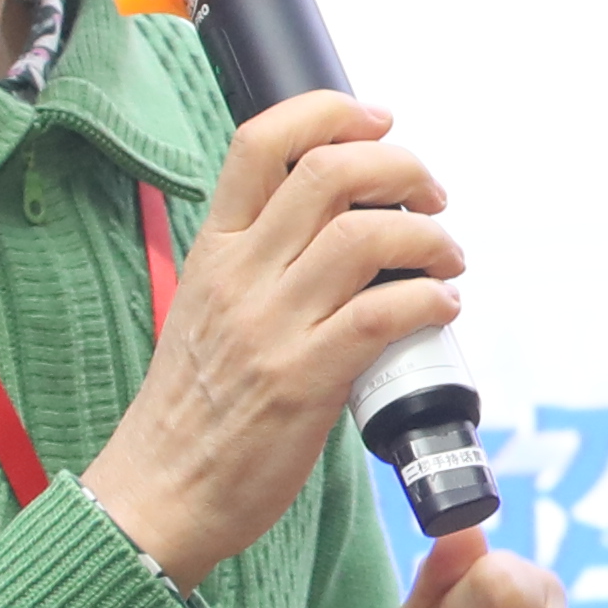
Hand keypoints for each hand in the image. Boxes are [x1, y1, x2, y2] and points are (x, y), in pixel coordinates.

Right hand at [79, 88, 459, 586]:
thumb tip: (336, 226)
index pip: (262, 143)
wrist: (159, 494)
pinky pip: (382, 315)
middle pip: (330, 174)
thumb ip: (258, 264)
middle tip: (433, 195)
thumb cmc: (193, 409)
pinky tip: (443, 307)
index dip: (330, 113)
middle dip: (402, 168)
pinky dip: (430, 299)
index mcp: (214, 251)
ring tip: (448, 258)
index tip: (378, 120)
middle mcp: (240, 277)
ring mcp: (270, 327)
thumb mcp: (207, 310)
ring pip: (366, 237)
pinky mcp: (302, 382)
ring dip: (430, 238)